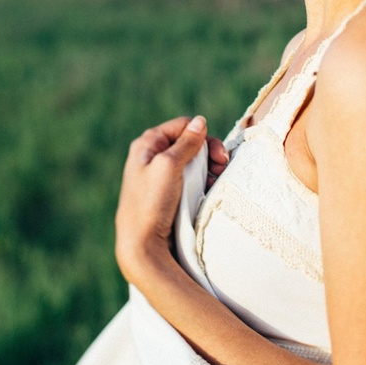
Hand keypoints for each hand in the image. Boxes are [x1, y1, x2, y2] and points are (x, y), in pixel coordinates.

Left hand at [115, 115, 226, 285]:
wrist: (143, 243)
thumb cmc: (152, 203)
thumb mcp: (169, 166)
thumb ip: (186, 142)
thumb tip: (200, 121)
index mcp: (148, 144)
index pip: (183, 126)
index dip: (202, 136)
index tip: (217, 155)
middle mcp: (153, 157)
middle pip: (190, 143)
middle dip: (209, 153)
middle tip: (222, 166)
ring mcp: (161, 176)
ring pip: (193, 162)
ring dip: (208, 168)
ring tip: (215, 180)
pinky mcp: (169, 193)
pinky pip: (190, 179)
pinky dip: (202, 181)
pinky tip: (208, 190)